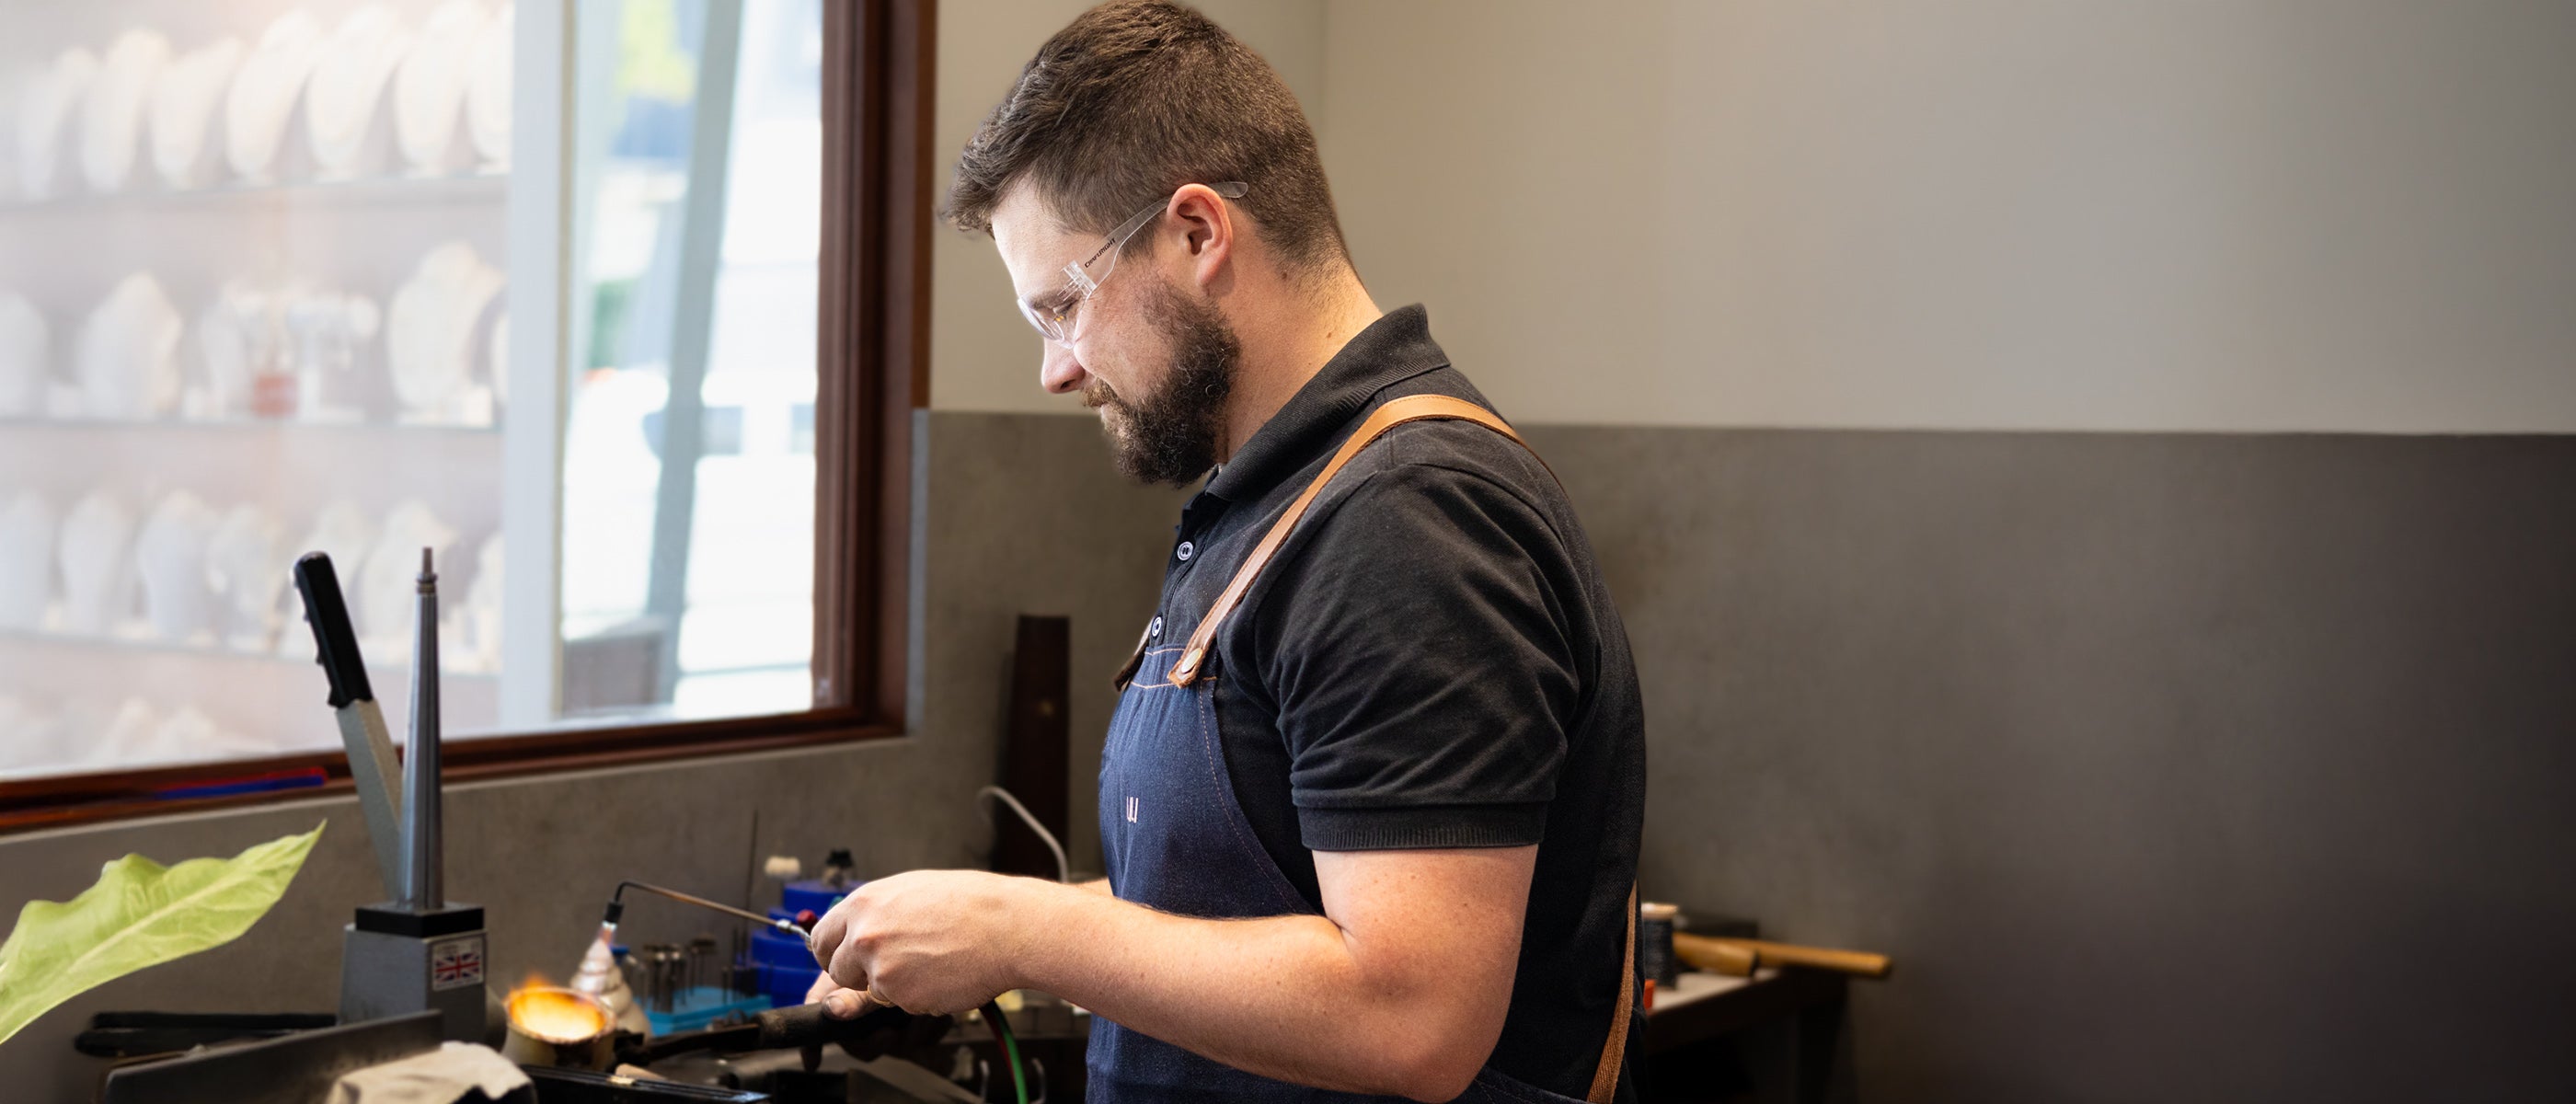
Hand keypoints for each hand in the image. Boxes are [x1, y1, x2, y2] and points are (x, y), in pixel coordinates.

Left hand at [806, 869, 1036, 1015]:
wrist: (1008, 926)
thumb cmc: (972, 904)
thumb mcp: (913, 891)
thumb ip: (877, 913)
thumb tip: (855, 932)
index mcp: (864, 903)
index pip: (820, 938)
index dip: (833, 952)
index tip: (844, 959)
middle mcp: (864, 935)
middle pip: (837, 971)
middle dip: (859, 975)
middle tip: (893, 966)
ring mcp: (880, 968)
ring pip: (873, 991)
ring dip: (895, 986)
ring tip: (932, 961)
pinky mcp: (901, 997)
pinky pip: (901, 1005)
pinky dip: (919, 996)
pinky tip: (943, 974)